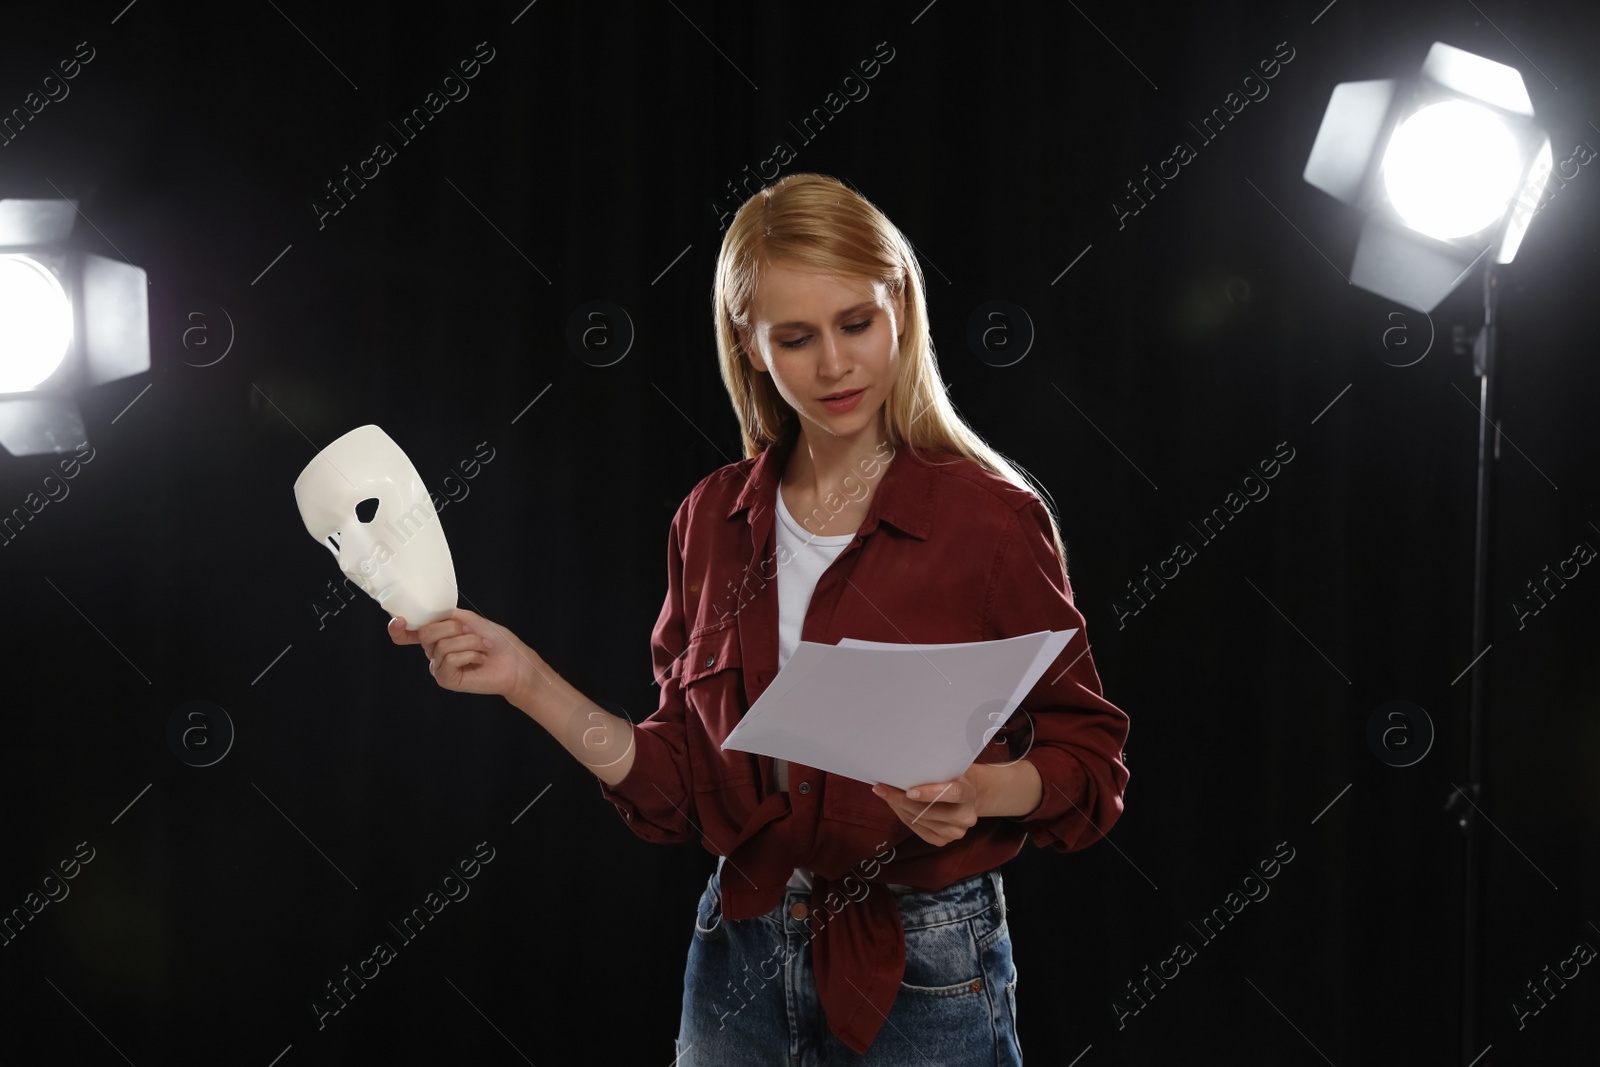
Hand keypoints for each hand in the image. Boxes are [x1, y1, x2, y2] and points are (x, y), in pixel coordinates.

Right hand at [386, 608, 531, 697]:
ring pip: (442, 645)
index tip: (400, 620)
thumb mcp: (470, 620)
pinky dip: (469, 654)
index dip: (398, 628)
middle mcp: (433, 652)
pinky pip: (450, 659)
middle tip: (472, 632)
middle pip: (425, 632)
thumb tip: (430, 616)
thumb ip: (447, 616)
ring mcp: (438, 667)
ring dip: (469, 641)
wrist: (514, 661)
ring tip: (482, 647)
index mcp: (436, 636)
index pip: (407, 634)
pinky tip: (479, 659)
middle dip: (453, 627)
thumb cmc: (495, 641)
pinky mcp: (446, 679)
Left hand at [872, 771, 981, 846]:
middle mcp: (965, 817)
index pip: (952, 793)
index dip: (930, 793)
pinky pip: (917, 829)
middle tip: (882, 788)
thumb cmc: (953, 776)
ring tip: (885, 794)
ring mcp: (955, 832)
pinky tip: (895, 805)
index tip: (909, 791)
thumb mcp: (949, 768)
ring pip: (920, 821)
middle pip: (929, 811)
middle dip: (902, 800)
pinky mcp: (942, 841)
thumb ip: (934, 771)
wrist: (967, 796)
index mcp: (969, 794)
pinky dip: (903, 816)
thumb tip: (902, 770)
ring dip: (899, 807)